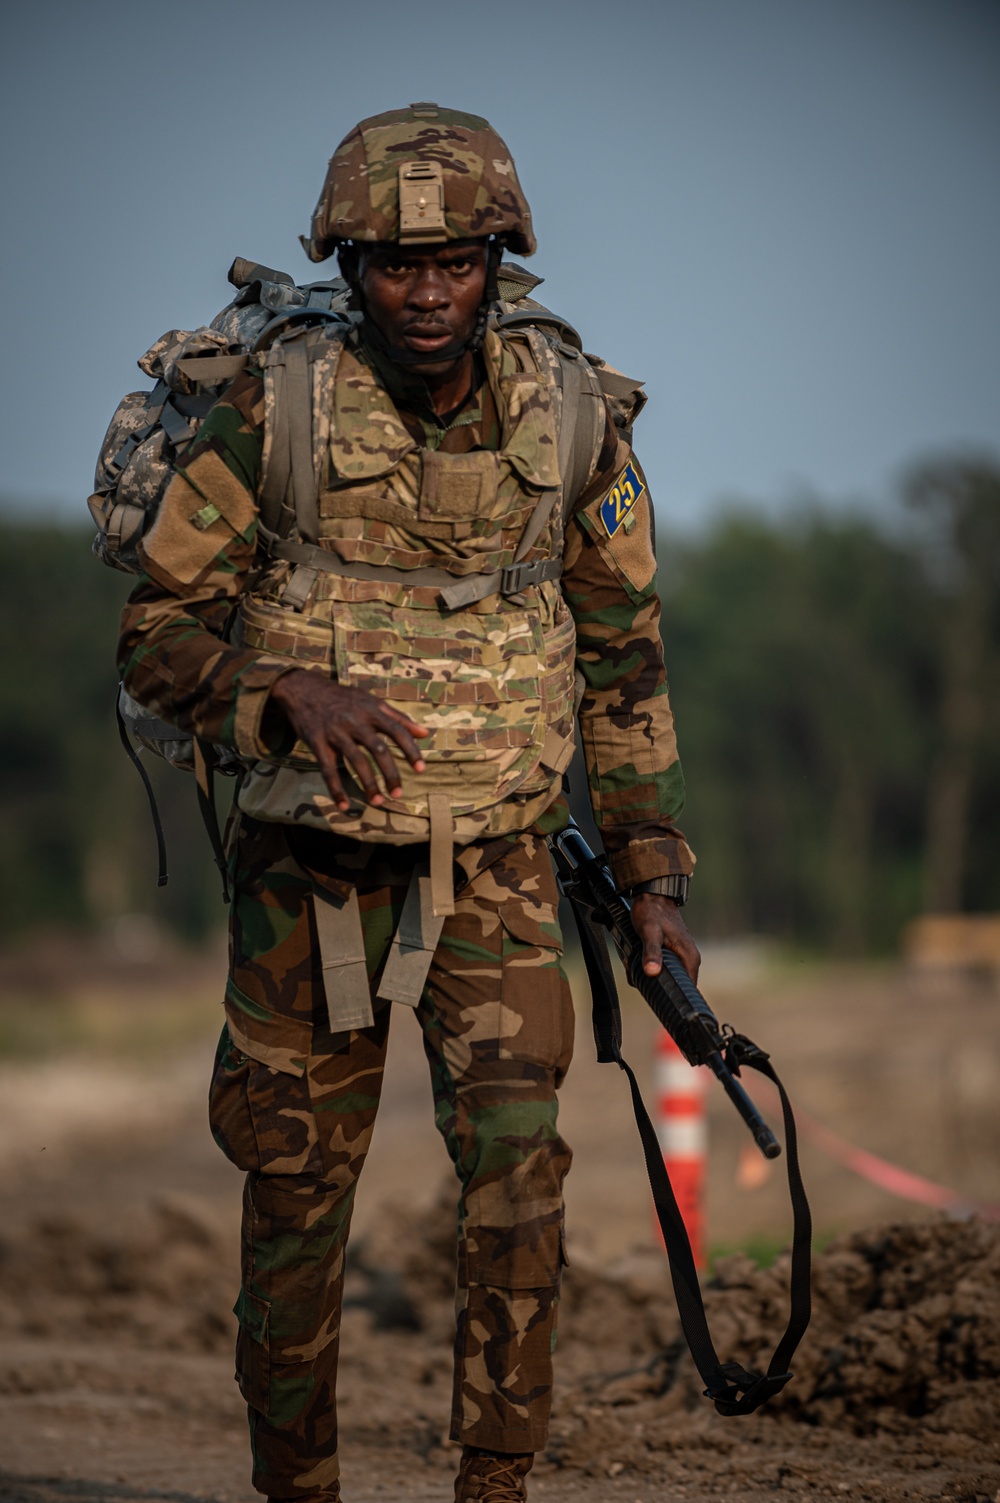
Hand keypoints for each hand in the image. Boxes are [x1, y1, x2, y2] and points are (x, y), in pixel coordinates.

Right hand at [270, 670, 428, 811]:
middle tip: (398, 793)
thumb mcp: (371, 701)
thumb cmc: (343, 698)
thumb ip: (398, 718)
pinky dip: (336, 789)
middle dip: (391, 773)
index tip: (421, 769)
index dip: (411, 750)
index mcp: (371, 710)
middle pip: (379, 750)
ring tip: (378, 802)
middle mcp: (355, 721)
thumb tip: (425, 733)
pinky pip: (328, 770)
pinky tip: (344, 805)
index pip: (397, 731)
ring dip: (369, 784)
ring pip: (356, 761)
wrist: (303, 689)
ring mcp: (336, 732)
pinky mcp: (317, 742)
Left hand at [630, 893, 700, 983]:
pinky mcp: (674, 952)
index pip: (686, 989)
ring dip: (649, 972)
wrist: (653, 895)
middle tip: (638, 970)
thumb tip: (652, 972)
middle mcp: (689, 959)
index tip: (654, 992)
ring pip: (665, 975)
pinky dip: (649, 964)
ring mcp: (682, 955)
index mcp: (689, 958)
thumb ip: (651, 952)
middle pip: (673, 984)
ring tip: (636, 960)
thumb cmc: (653, 911)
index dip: (671, 994)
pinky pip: (662, 966)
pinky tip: (638, 957)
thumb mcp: (649, 932)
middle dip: (654, 981)